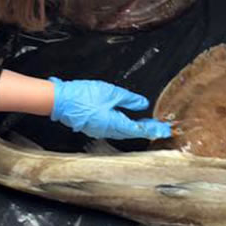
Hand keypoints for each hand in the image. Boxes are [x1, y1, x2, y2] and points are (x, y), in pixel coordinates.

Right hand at [49, 77, 170, 140]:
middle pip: (132, 132)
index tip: (165, 130)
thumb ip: (128, 99)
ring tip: (147, 124)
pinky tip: (126, 121)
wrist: (60, 100)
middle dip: (147, 129)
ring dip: (135, 128)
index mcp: (114, 123)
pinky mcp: (93, 127)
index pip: (139, 129)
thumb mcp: (111, 92)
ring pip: (122, 132)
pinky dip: (124, 126)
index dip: (154, 129)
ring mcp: (99, 131)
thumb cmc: (83, 96)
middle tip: (160, 127)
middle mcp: (108, 131)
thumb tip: (142, 104)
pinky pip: (113, 129)